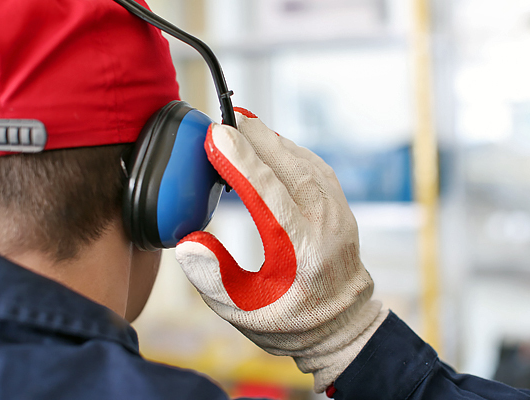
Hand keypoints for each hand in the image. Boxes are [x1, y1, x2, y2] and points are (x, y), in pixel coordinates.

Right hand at [175, 109, 387, 392]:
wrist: (341, 325)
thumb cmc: (289, 320)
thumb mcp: (242, 311)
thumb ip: (213, 277)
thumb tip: (188, 240)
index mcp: (301, 250)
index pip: (268, 194)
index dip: (240, 161)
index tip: (216, 135)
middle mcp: (325, 224)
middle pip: (288, 167)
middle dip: (253, 138)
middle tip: (222, 119)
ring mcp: (337, 211)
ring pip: (303, 161)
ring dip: (270, 140)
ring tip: (239, 127)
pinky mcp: (338, 204)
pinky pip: (313, 166)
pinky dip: (287, 150)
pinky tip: (267, 145)